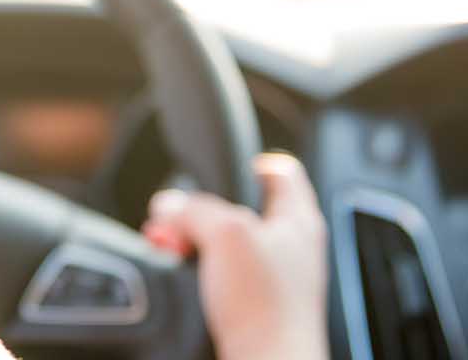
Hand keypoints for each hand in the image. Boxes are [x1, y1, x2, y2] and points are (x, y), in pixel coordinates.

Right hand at [142, 152, 328, 359]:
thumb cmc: (266, 307)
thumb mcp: (225, 234)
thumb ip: (194, 209)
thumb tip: (169, 206)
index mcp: (298, 219)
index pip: (280, 170)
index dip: (248, 161)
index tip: (219, 170)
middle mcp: (290, 247)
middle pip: (243, 208)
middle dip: (202, 209)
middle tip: (179, 215)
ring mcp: (274, 278)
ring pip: (227, 243)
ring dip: (194, 240)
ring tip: (171, 243)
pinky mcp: (256, 305)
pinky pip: (221, 275)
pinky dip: (198, 270)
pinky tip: (181, 273)